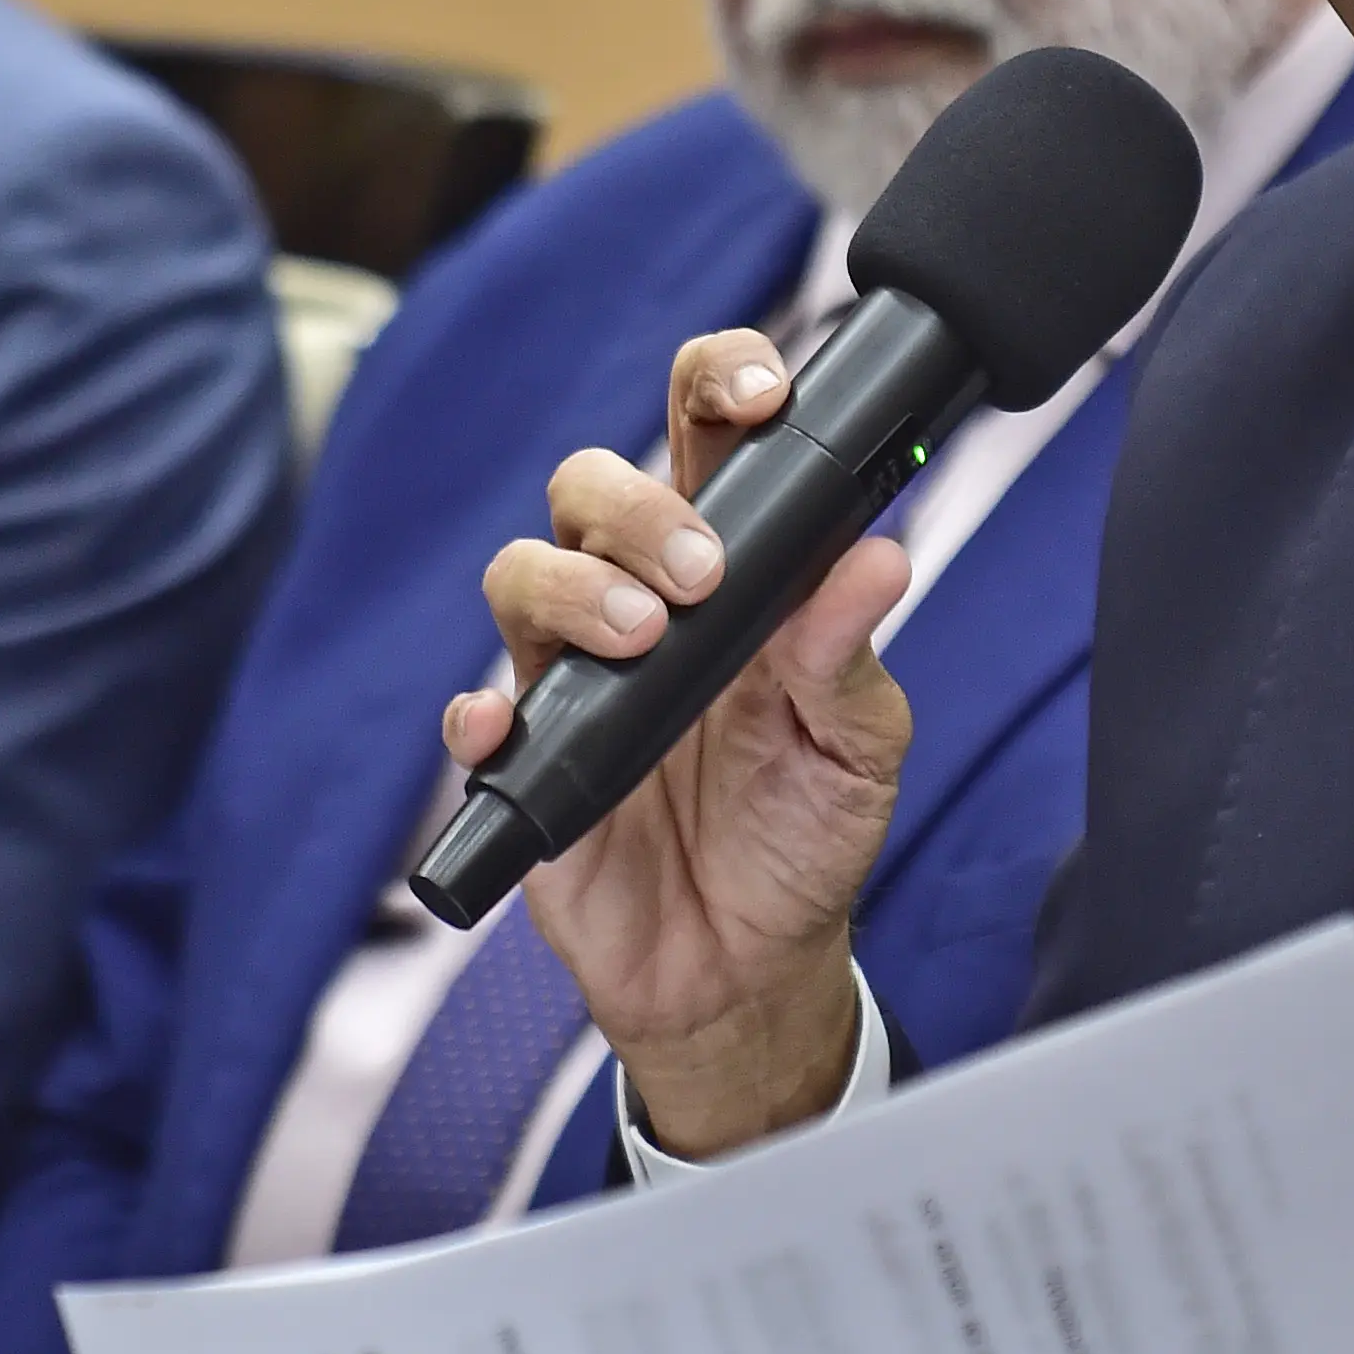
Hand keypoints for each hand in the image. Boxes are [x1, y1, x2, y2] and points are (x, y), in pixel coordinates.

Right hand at [455, 327, 910, 1157]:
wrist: (747, 969)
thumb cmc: (806, 836)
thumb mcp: (857, 750)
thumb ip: (849, 657)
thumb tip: (880, 559)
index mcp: (734, 575)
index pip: (709, 440)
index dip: (719, 384)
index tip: (760, 394)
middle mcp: (644, 603)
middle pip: (591, 489)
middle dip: (639, 511)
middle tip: (699, 578)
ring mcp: (574, 677)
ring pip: (522, 574)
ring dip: (572, 588)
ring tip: (639, 641)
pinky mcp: (527, 761)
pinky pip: (472, 714)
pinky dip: (480, 713)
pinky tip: (510, 728)